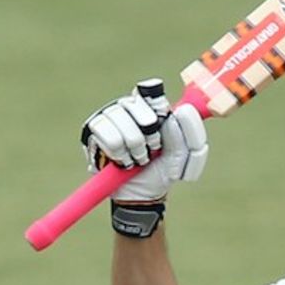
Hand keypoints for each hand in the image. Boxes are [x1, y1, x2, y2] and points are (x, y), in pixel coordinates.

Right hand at [80, 79, 208, 202]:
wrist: (141, 194)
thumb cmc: (163, 170)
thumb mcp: (184, 155)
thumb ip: (190, 134)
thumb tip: (182, 112)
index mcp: (152, 105)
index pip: (151, 90)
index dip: (158, 109)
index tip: (163, 127)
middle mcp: (129, 105)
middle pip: (136, 104)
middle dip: (149, 135)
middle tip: (152, 150)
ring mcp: (109, 116)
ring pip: (122, 122)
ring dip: (135, 149)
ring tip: (138, 159)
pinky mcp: (93, 131)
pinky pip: (110, 139)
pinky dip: (121, 155)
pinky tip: (123, 161)